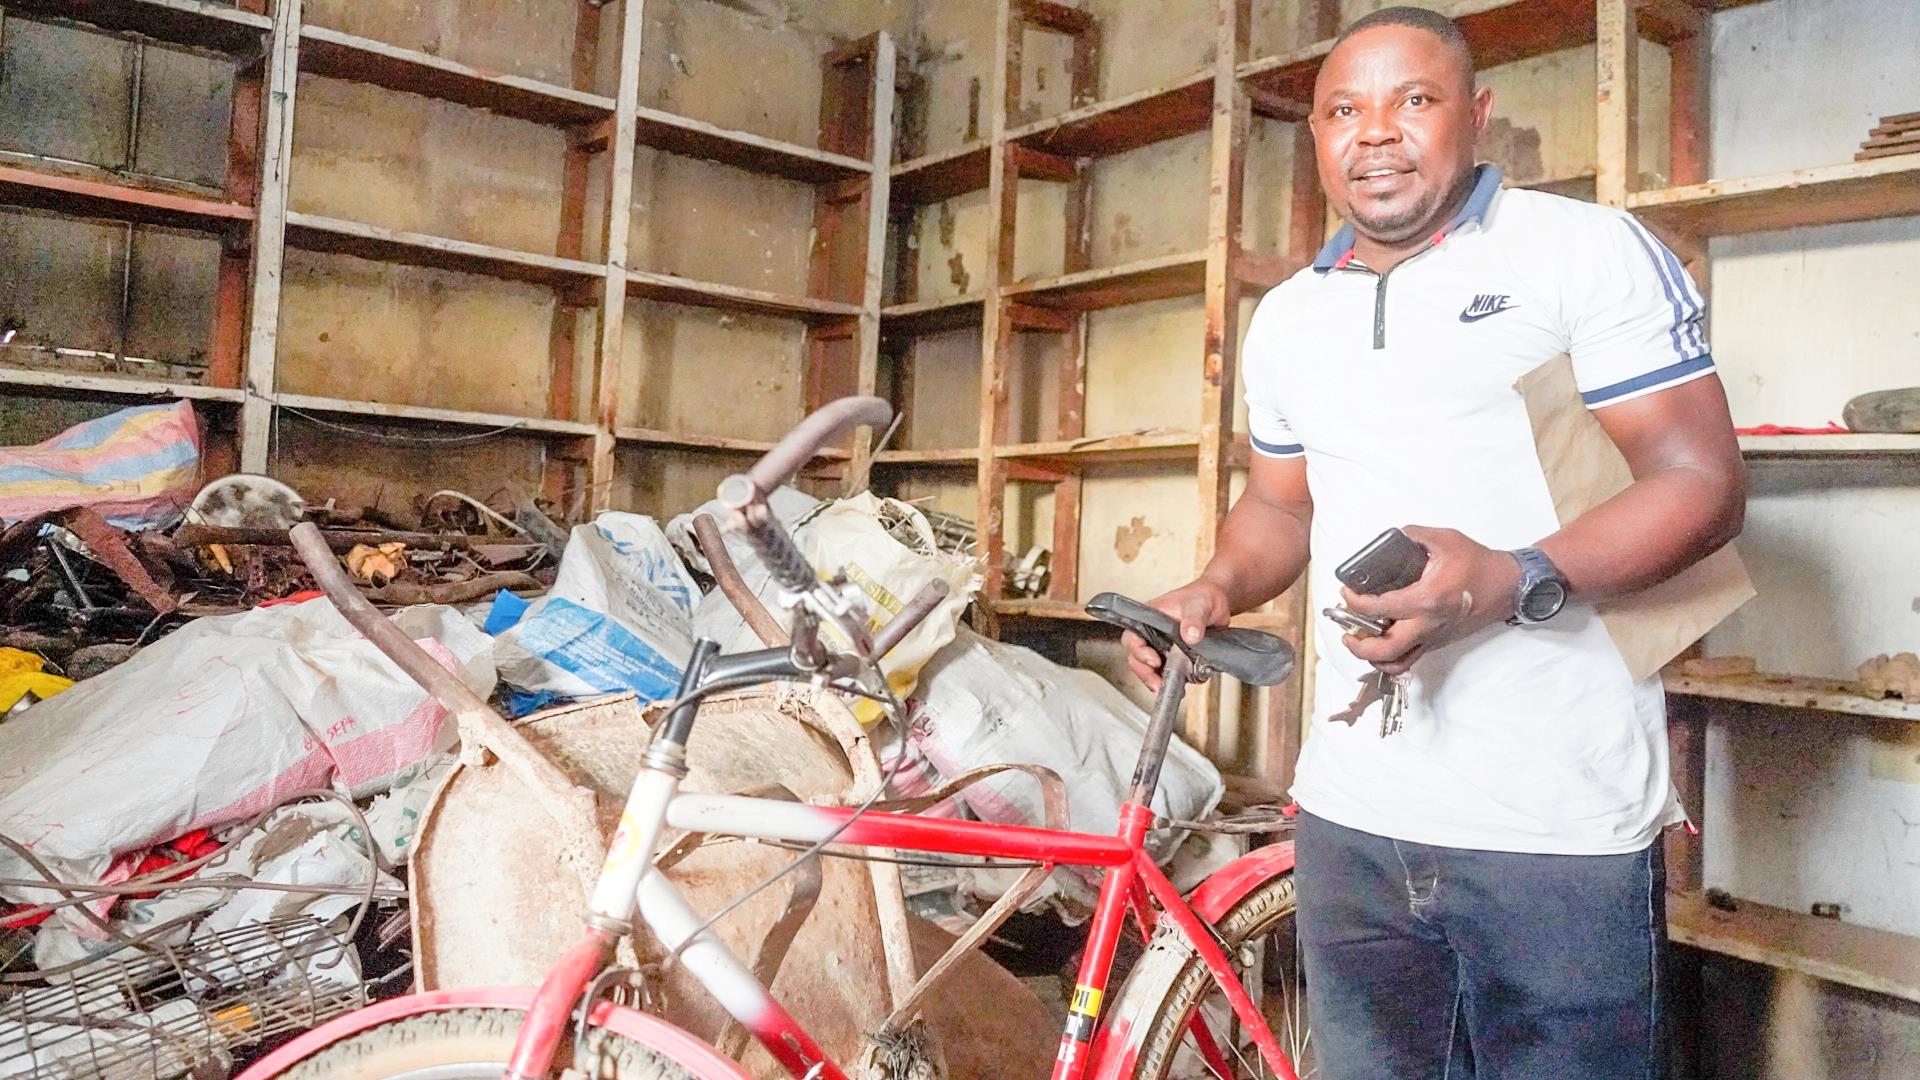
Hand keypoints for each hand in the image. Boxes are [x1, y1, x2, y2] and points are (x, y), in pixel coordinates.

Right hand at [1125, 579, 1230, 691]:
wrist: (1217, 603)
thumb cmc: (1202, 597)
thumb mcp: (1198, 606)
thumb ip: (1194, 619)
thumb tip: (1190, 635)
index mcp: (1150, 618)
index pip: (1132, 637)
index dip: (1138, 651)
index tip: (1153, 660)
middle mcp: (1152, 634)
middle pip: (1137, 658)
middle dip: (1146, 673)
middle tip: (1159, 684)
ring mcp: (1163, 647)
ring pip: (1151, 669)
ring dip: (1158, 680)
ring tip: (1171, 688)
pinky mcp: (1175, 657)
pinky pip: (1168, 672)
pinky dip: (1173, 681)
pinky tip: (1182, 686)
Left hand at [1340, 526, 1521, 675]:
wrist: (1507, 585)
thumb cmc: (1479, 563)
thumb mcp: (1444, 539)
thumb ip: (1413, 535)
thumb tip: (1393, 537)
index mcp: (1426, 599)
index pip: (1380, 608)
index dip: (1355, 602)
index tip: (1346, 593)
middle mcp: (1429, 624)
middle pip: (1385, 649)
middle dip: (1358, 645)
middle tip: (1346, 631)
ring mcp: (1434, 637)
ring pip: (1398, 662)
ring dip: (1373, 657)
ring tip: (1360, 641)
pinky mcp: (1440, 641)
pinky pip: (1411, 659)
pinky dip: (1392, 657)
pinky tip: (1383, 641)